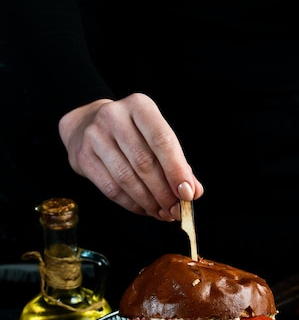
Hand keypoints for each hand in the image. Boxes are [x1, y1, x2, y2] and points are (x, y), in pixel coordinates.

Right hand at [58, 94, 203, 219]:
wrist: (85, 125)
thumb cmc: (131, 134)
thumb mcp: (155, 137)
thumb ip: (178, 163)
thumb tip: (194, 192)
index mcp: (140, 106)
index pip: (162, 140)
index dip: (176, 170)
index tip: (188, 194)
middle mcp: (114, 116)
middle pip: (144, 162)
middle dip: (164, 192)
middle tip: (177, 211)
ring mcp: (94, 136)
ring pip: (127, 178)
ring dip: (149, 202)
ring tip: (163, 213)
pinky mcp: (82, 157)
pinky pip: (111, 189)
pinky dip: (132, 204)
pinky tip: (145, 209)